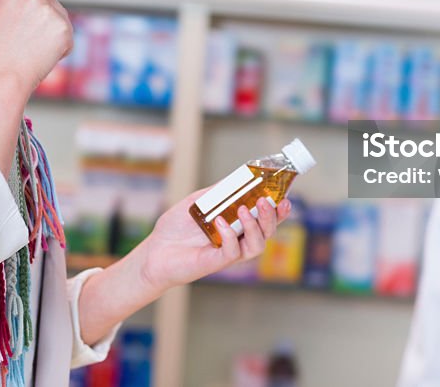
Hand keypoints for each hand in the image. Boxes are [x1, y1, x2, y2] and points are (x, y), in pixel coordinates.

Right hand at [0, 0, 71, 93]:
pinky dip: (61, 51)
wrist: (2, 75)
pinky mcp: (64, 28)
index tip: (22, 31)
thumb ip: (23, 6)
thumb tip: (43, 5)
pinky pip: (69, 40)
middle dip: (46, 25)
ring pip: (62, 23)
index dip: (32, 17)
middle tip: (30, 44)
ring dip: (54, 37)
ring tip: (34, 51)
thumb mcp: (2, 18)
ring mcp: (52, 11)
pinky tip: (42, 57)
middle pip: (53, 7)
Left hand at [134, 188, 292, 291]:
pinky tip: (220, 222)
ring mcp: (228, 254)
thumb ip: (217, 192)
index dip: (279, 212)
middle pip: (267, 233)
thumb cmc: (175, 228)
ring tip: (246, 209)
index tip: (285, 198)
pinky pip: (233, 252)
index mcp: (237, 227)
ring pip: (256, 246)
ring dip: (256, 226)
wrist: (154, 250)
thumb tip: (237, 176)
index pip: (265, 221)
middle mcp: (237, 241)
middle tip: (266, 201)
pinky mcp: (215, 263)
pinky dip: (231, 236)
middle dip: (272, 217)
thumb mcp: (198, 202)